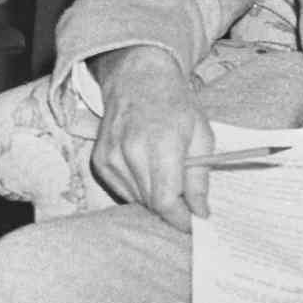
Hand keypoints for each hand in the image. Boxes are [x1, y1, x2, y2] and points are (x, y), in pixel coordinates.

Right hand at [85, 46, 212, 225]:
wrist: (138, 79)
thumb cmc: (175, 106)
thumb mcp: (202, 136)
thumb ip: (200, 178)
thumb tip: (201, 213)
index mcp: (161, 143)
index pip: (164, 200)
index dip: (180, 219)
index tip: (193, 224)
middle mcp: (131, 151)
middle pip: (151, 203)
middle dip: (171, 209)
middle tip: (186, 201)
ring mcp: (111, 156)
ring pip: (136, 199)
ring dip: (154, 197)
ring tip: (166, 175)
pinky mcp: (100, 160)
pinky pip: (121, 190)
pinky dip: (138, 189)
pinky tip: (147, 169)